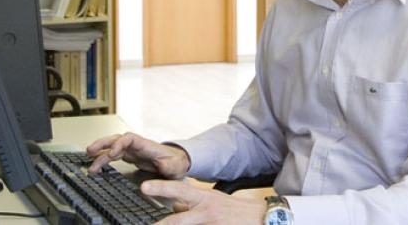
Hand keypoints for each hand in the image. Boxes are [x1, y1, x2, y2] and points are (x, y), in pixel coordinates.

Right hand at [86, 132, 190, 178]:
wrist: (177, 162)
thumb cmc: (176, 162)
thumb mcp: (175, 166)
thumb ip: (169, 165)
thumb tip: (163, 166)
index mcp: (146, 145)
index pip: (129, 139)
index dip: (119, 144)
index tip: (112, 154)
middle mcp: (137, 146)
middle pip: (116, 139)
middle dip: (103, 143)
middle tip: (90, 150)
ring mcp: (132, 150)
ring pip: (112, 147)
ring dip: (100, 152)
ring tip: (89, 160)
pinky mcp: (130, 157)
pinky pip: (114, 155)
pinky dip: (104, 159)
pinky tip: (96, 166)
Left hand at [142, 180, 266, 224]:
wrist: (263, 219)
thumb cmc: (235, 210)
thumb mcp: (212, 200)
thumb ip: (191, 204)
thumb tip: (173, 206)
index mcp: (203, 198)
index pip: (179, 190)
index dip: (160, 188)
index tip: (143, 187)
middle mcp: (206, 212)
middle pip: (178, 220)